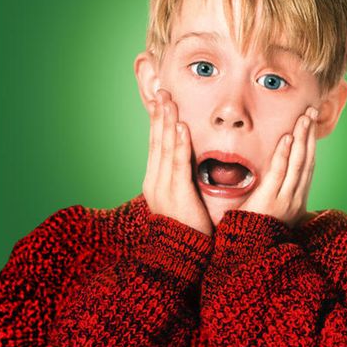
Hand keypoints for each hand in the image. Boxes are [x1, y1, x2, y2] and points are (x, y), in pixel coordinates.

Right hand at [142, 89, 212, 235]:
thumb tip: (191, 162)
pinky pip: (178, 164)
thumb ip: (183, 180)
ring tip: (168, 100)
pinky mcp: (176, 194)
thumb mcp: (182, 198)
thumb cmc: (188, 228)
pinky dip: (179, 144)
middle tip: (161, 90)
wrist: (180, 256)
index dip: (158, 121)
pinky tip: (181, 127)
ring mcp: (163, 187)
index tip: (160, 99)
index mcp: (156, 180)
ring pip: (165, 147)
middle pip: (157, 140)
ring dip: (167, 121)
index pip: (157, 144)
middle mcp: (155, 180)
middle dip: (160, 114)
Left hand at [238, 107, 317, 226]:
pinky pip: (280, 173)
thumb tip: (272, 182)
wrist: (249, 258)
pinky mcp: (271, 200)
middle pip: (307, 160)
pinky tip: (288, 138)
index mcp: (296, 200)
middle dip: (310, 135)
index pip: (307, 166)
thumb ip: (274, 197)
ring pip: (298, 163)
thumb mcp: (270, 215)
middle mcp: (296, 198)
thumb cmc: (255, 235)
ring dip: (302, 138)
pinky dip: (285, 154)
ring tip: (305, 117)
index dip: (310, 144)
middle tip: (312, 112)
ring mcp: (286, 199)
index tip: (310, 125)